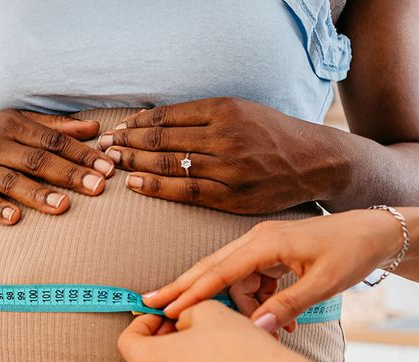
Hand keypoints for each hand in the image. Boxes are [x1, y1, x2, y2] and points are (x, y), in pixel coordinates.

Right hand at [0, 110, 115, 223]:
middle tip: (96, 187)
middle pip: (37, 161)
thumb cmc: (1, 133)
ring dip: (38, 194)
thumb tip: (96, 128)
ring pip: (12, 181)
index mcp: (15, 124)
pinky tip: (16, 218)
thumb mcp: (25, 121)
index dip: (81, 154)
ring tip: (63, 205)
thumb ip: (59, 127)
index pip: (53, 141)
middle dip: (69, 174)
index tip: (106, 168)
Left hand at [97, 97, 347, 213]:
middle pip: (161, 140)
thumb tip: (154, 121)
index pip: (166, 116)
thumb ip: (202, 116)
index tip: (116, 129)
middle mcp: (225, 136)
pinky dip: (157, 187)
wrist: (314, 161)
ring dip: (134, 164)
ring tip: (113, 163)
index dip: (135, 124)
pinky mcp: (233, 195)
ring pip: (169, 165)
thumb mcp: (240, 110)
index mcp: (223, 109)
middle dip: (127, 143)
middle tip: (104, 147)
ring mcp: (229, 168)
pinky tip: (136, 184)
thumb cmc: (272, 134)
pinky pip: (187, 191)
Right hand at [144, 209, 402, 329]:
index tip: (165, 307)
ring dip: (247, 308)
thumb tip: (257, 329)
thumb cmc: (351, 252)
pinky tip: (283, 322)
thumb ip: (288, 306)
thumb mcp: (323, 283)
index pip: (218, 270)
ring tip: (278, 331)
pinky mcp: (272, 255)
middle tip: (151, 304)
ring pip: (235, 281)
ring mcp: (264, 247)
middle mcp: (258, 241)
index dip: (190, 291)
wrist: (375, 233)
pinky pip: (253, 282)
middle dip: (185, 288)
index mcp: (265, 242)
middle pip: (212, 268)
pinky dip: (261, 303)